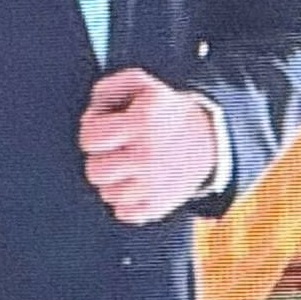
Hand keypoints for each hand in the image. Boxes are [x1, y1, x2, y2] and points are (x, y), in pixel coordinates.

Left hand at [78, 68, 219, 224]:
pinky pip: (125, 213)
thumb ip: (107, 89)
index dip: (94, 132)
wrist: (210, 137)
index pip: (90, 138)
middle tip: (120, 151)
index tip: (109, 129)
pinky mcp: (159, 205)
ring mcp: (155, 183)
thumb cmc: (164, 112)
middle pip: (95, 171)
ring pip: (107, 194)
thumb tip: (91, 117)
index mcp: (144, 120)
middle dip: (102, 159)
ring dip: (115, 182)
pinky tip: (140, 184)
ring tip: (132, 167)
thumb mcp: (139, 86)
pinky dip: (129, 202)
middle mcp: (149, 154)